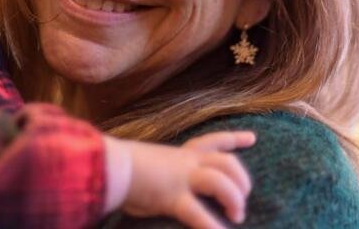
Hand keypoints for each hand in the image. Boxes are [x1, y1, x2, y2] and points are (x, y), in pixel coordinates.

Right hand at [110, 131, 254, 227]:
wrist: (107, 166)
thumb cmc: (119, 165)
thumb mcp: (148, 166)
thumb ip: (160, 173)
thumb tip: (162, 184)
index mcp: (179, 154)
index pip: (211, 142)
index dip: (234, 139)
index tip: (251, 138)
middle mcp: (184, 163)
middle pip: (226, 161)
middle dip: (241, 179)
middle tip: (244, 197)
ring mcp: (180, 178)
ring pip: (220, 181)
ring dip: (233, 199)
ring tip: (236, 217)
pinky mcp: (172, 198)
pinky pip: (199, 216)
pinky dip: (212, 228)